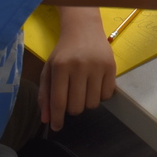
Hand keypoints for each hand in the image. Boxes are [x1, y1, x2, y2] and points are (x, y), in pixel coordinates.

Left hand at [39, 6, 116, 130]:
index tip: (57, 127)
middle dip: (73, 109)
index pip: (59, 102)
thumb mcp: (49, 69)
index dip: (57, 118)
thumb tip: (47, 120)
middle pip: (77, 106)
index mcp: (60, 67)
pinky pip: (107, 95)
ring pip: (93, 103)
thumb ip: (45, 94)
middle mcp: (79, 66)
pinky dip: (100, 96)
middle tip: (72, 100)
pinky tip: (95, 85)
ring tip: (84, 91)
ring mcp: (97, 66)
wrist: (84, 28)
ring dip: (87, 103)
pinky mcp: (111, 66)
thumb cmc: (63, 51)